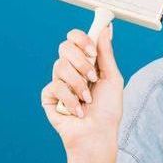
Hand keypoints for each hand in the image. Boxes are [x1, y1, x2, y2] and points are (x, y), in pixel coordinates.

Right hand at [41, 23, 122, 157]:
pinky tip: (77, 110)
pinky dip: (69, 99)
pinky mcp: (50, 97)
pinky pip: (54, 86)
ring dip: (78, 84)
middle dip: (81, 62)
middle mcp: (71, 70)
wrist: (97, 135)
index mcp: (86, 62)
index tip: (92, 51)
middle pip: (64, 47)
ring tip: (88, 100)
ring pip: (59, 66)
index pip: (75, 38)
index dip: (82, 40)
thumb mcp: (112, 78)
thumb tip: (106, 28)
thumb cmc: (108, 111)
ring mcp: (59, 82)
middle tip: (92, 78)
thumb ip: (106, 53)